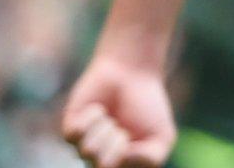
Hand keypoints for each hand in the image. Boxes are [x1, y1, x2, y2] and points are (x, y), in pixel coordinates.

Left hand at [60, 54, 175, 167]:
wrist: (132, 75)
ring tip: (112, 118)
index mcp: (123, 166)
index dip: (131, 155)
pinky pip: (76, 133)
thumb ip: (149, 160)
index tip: (141, 139)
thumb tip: (117, 162)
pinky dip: (92, 117)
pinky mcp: (71, 130)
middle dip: (119, 142)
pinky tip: (99, 109)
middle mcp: (101, 162)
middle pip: (104, 165)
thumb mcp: (161, 137)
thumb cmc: (148, 107)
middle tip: (124, 128)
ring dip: (107, 128)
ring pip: (89, 151)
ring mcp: (84, 148)